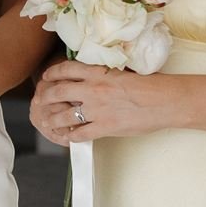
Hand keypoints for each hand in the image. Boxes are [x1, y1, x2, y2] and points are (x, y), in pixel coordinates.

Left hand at [31, 61, 174, 142]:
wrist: (165, 101)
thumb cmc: (151, 85)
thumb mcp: (123, 72)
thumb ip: (105, 74)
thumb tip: (94, 76)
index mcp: (99, 72)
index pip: (67, 69)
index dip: (52, 73)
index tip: (47, 77)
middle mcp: (93, 89)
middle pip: (57, 91)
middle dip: (45, 97)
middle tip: (40, 100)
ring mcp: (97, 109)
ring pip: (63, 115)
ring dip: (52, 119)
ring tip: (48, 121)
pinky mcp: (104, 127)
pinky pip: (80, 134)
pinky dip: (71, 137)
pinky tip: (68, 137)